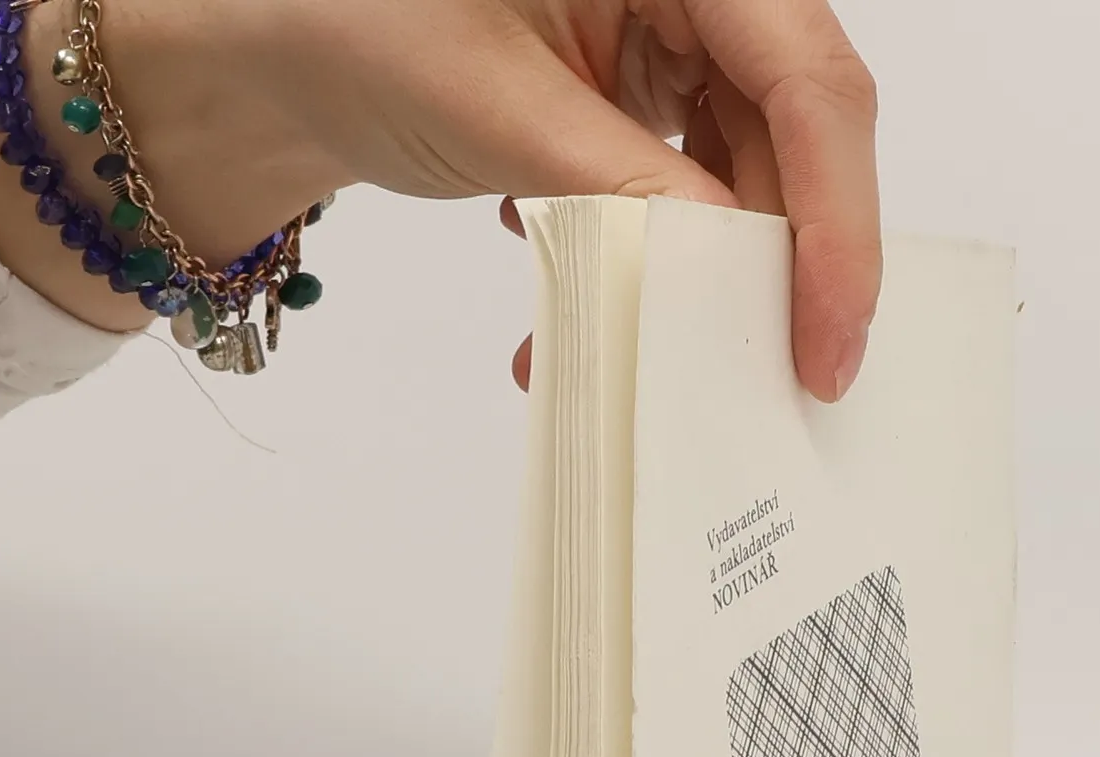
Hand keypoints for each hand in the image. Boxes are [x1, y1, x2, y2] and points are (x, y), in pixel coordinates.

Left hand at [0, 0, 880, 398]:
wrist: (263, 52)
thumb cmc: (346, 18)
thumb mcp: (495, 106)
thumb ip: (625, 187)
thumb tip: (734, 277)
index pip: (810, 79)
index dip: (837, 216)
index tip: (827, 334)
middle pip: (790, 136)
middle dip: (772, 264)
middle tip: (763, 377)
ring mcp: (661, 43)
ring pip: (737, 180)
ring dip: (689, 283)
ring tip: (629, 350)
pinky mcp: (628, 100)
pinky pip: (674, 195)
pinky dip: (637, 269)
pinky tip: (574, 306)